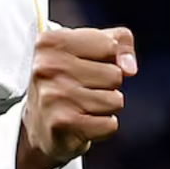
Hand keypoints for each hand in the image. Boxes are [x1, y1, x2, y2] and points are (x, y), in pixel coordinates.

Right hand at [18, 26, 137, 168]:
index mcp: (52, 41)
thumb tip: (130, 67)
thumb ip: (119, 41)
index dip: (109, 59)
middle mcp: (48, 67)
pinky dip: (102, 127)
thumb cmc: (68, 79)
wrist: (39, 124)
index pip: (110, 45)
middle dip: (108, 86)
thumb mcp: (89, 47)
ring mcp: (54, 96)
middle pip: (115, 75)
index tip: (89, 65)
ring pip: (115, 101)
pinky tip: (83, 123)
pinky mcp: (63, 123)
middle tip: (83, 90)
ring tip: (82, 106)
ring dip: (105, 107)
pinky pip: (110, 124)